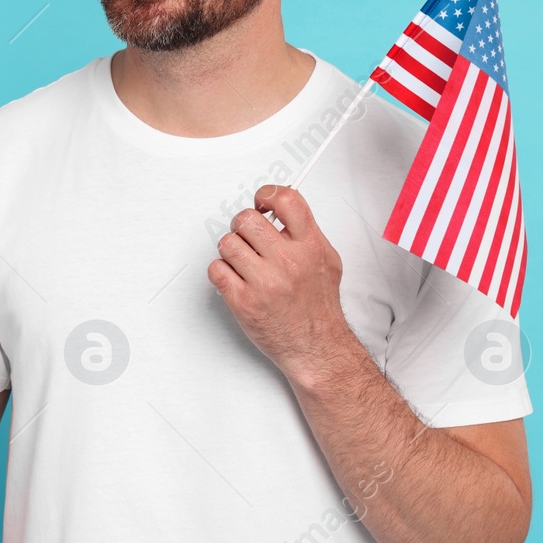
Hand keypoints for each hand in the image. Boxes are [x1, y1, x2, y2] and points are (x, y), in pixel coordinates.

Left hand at [207, 184, 353, 379]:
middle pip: (246, 218)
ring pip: (227, 243)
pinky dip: (222, 272)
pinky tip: (236, 279)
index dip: (267, 195)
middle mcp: (288, 262)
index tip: (262, 202)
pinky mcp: (243, 301)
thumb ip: (306, 232)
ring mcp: (264, 282)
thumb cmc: (318, 307)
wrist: (316, 347)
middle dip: (243, 225)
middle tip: (248, 237)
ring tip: (244, 262)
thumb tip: (280, 208)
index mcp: (310, 247)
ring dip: (232, 250)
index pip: (286, 200)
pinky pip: (216, 269)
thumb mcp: (326, 260)